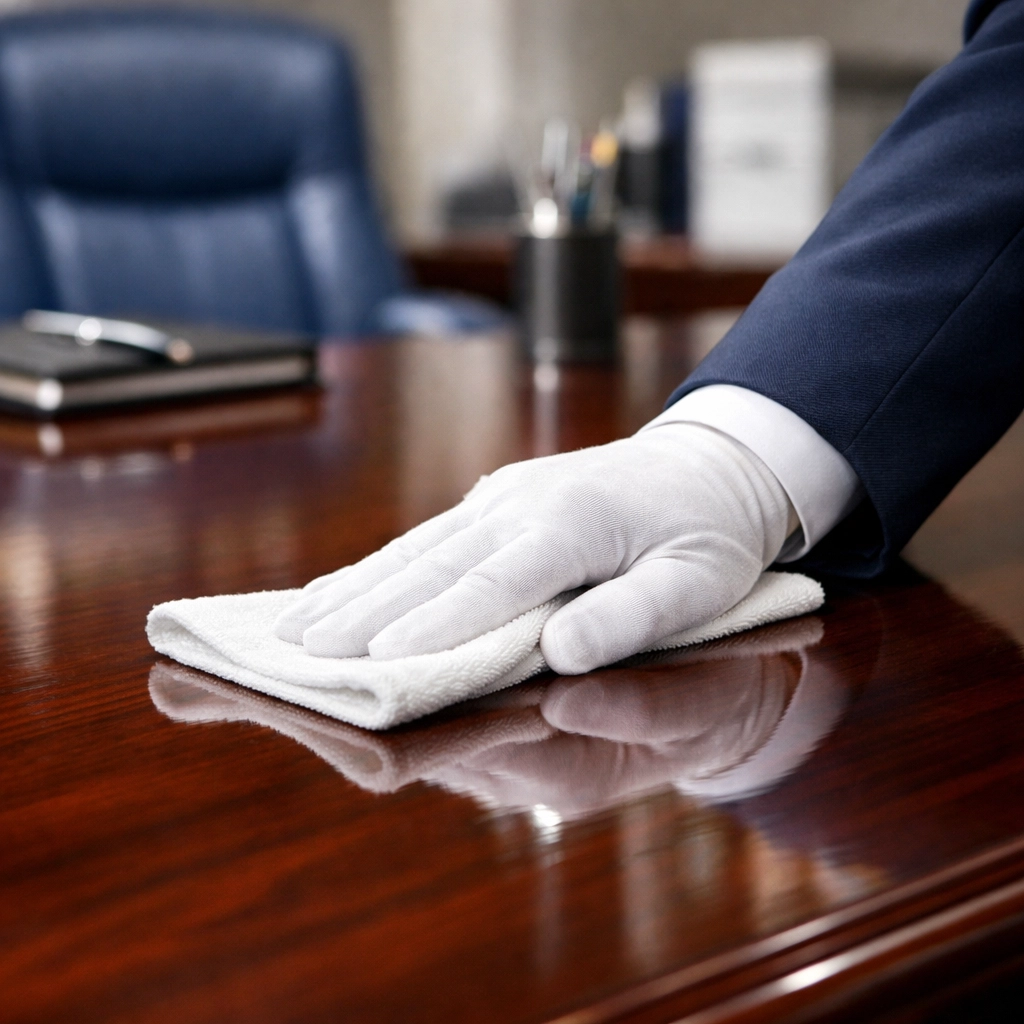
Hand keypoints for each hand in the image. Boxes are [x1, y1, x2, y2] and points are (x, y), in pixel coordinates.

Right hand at [273, 422, 793, 673]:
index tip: (371, 661)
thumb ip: (632, 618)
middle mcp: (522, 505)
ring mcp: (503, 497)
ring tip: (294, 626)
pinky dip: (378, 569)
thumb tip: (560, 651)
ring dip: (354, 589)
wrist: (709, 467)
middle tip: (300, 651)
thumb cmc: (707, 538)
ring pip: (416, 550)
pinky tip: (340, 590)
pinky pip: (427, 538)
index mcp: (570, 527)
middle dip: (365, 611)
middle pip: (433, 566)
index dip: (430, 627)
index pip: (490, 586)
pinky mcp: (495, 500)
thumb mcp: (698, 585)